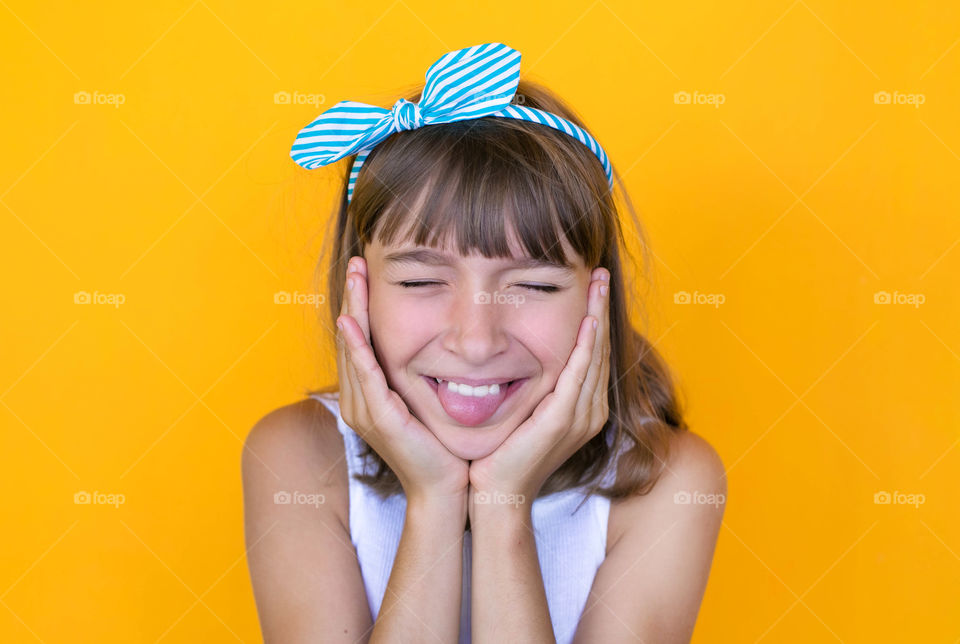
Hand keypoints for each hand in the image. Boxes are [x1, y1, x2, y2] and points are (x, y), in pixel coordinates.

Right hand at [336, 255, 469, 502]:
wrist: (445, 490)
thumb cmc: (441, 447)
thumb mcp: (426, 400)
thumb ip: (420, 374)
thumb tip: (437, 341)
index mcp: (367, 394)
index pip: (359, 340)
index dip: (360, 304)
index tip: (365, 270)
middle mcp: (357, 400)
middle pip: (350, 338)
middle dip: (353, 297)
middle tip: (356, 261)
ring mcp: (365, 410)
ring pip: (354, 351)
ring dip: (354, 310)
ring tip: (355, 277)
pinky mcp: (380, 420)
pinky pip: (366, 377)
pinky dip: (357, 348)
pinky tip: (352, 323)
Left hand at [467, 267, 610, 510]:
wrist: (497, 493)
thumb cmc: (503, 454)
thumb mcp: (524, 411)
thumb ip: (534, 385)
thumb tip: (520, 353)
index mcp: (583, 407)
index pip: (593, 352)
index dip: (595, 316)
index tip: (592, 284)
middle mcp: (590, 410)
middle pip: (600, 348)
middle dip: (601, 307)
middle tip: (600, 272)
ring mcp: (580, 416)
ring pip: (594, 355)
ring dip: (597, 316)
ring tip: (597, 283)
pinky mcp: (563, 420)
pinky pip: (579, 374)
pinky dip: (585, 346)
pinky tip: (588, 321)